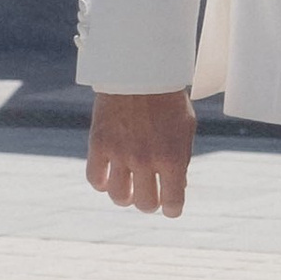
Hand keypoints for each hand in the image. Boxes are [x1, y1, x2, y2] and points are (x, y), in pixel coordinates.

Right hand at [86, 89, 195, 218]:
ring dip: (125, 197)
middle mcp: (146, 160)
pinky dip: (102, 184)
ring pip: (118, 196)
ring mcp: (120, 154)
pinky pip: (95, 179)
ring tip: (129, 190)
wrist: (140, 70)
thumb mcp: (185, 127)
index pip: (172, 202)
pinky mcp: (99, 145)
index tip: (171, 208)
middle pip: (144, 204)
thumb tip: (177, 187)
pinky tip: (108, 179)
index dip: (173, 209)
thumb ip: (181, 158)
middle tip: (150, 196)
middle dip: (149, 204)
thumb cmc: (168, 98)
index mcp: (172, 157)